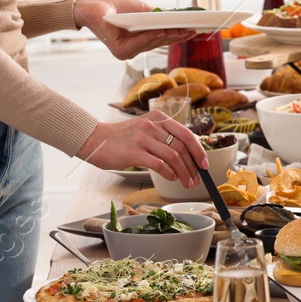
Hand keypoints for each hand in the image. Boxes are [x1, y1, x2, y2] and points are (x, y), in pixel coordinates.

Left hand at [73, 0, 196, 59]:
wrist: (91, 6)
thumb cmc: (112, 7)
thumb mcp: (139, 10)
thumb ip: (155, 16)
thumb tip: (175, 17)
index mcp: (137, 41)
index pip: (161, 39)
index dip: (177, 35)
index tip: (193, 31)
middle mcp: (132, 50)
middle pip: (159, 43)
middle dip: (177, 37)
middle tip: (193, 31)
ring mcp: (126, 52)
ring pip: (151, 43)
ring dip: (168, 36)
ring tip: (182, 29)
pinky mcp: (119, 50)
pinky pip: (140, 42)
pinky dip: (152, 37)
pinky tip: (163, 31)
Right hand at [76, 110, 208, 185]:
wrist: (96, 140)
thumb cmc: (121, 138)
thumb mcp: (145, 129)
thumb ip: (163, 136)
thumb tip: (186, 154)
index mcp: (158, 118)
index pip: (186, 134)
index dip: (199, 150)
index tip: (204, 163)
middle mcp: (153, 126)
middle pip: (182, 147)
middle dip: (193, 165)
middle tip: (197, 178)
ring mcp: (143, 138)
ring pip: (173, 157)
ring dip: (184, 173)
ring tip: (187, 182)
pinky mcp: (134, 153)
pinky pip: (159, 165)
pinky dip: (169, 174)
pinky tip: (171, 178)